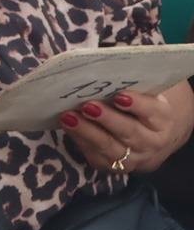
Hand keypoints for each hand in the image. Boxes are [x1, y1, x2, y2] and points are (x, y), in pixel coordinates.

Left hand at [60, 87, 193, 173]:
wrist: (153, 137)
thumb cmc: (141, 104)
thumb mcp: (144, 91)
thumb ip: (128, 80)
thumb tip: (99, 63)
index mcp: (162, 119)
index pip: (152, 112)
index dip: (137, 104)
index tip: (119, 95)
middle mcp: (152, 142)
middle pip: (130, 132)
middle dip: (107, 119)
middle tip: (87, 105)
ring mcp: (135, 158)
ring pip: (111, 148)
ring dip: (87, 132)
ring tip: (68, 117)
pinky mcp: (116, 167)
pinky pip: (97, 157)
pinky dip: (81, 142)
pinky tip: (68, 127)